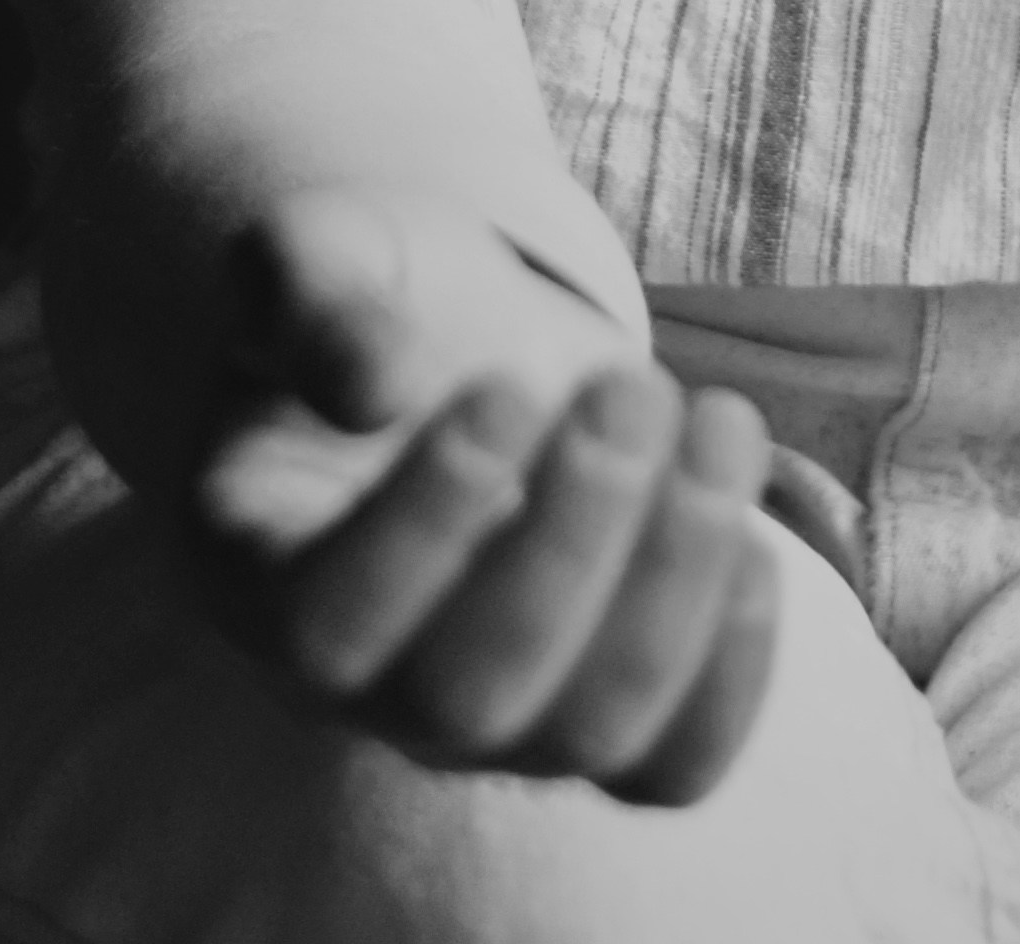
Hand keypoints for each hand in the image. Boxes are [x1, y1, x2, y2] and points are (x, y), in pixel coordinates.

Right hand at [184, 188, 789, 806]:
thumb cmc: (373, 293)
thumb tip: (372, 384)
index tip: (506, 386)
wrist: (457, 329)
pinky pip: (671, 767)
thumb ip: (309, 296)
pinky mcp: (598, 718)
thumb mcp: (317, 252)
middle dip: (573, 541)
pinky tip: (758, 545)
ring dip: (676, 583)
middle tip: (632, 389)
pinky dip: (733, 678)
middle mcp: (367, 690)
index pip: (328, 629)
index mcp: (261, 583)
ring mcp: (490, 722)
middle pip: (468, 699)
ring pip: (586, 736)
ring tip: (720, 423)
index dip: (426, 526)